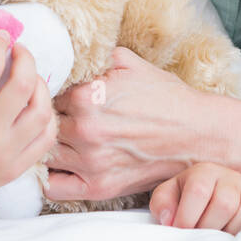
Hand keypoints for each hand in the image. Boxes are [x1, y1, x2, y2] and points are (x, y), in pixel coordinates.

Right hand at [0, 30, 56, 222]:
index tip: (1, 35)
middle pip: (24, 84)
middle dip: (25, 58)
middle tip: (19, 50)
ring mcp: (6, 153)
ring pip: (42, 110)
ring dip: (41, 86)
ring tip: (29, 77)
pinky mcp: (15, 169)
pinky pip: (45, 138)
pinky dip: (47, 117)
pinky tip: (36, 105)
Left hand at [43, 46, 208, 202]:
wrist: (198, 134)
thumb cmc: (166, 97)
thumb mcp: (129, 62)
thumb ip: (92, 57)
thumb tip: (65, 52)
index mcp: (87, 96)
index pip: (47, 92)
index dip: (51, 90)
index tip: (59, 92)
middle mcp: (84, 130)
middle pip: (42, 122)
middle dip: (49, 116)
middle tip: (61, 114)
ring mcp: (90, 162)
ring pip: (44, 152)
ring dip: (47, 144)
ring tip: (61, 136)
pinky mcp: (99, 188)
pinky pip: (53, 187)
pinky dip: (49, 176)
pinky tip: (59, 164)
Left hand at [149, 162, 240, 234]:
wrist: (213, 191)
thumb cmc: (187, 196)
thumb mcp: (169, 196)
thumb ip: (162, 204)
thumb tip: (169, 219)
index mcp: (203, 171)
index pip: (199, 191)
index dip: (188, 216)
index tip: (181, 230)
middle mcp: (228, 176)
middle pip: (223, 204)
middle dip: (207, 227)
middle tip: (198, 235)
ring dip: (224, 231)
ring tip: (213, 234)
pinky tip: (228, 234)